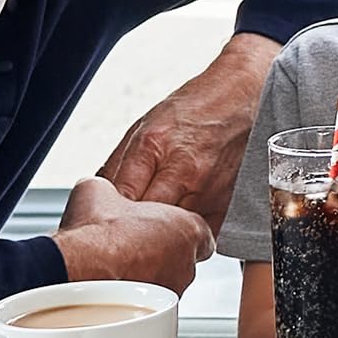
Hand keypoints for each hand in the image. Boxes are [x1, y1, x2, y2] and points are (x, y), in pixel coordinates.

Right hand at [55, 176, 213, 293]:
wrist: (81, 271)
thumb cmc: (98, 233)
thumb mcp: (99, 189)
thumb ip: (112, 190)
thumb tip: (99, 190)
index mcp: (187, 228)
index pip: (196, 230)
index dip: (173, 228)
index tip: (152, 228)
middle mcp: (187, 264)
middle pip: (180, 258)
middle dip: (158, 253)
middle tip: (130, 247)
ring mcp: (173, 292)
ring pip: (165, 283)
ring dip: (147, 277)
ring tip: (118, 269)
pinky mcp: (155, 315)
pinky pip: (149, 305)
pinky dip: (134, 300)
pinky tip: (112, 289)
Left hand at [100, 32, 278, 231]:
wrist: (242, 97)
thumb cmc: (192, 109)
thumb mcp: (144, 126)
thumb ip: (118, 164)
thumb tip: (95, 197)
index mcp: (153, 146)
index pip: (120, 198)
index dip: (107, 215)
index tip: (102, 223)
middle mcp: (183, 171)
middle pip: (147, 223)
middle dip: (131, 232)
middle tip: (122, 237)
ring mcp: (208, 190)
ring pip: (175, 235)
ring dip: (161, 240)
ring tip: (152, 237)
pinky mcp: (228, 203)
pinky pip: (203, 236)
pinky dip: (190, 239)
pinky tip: (181, 233)